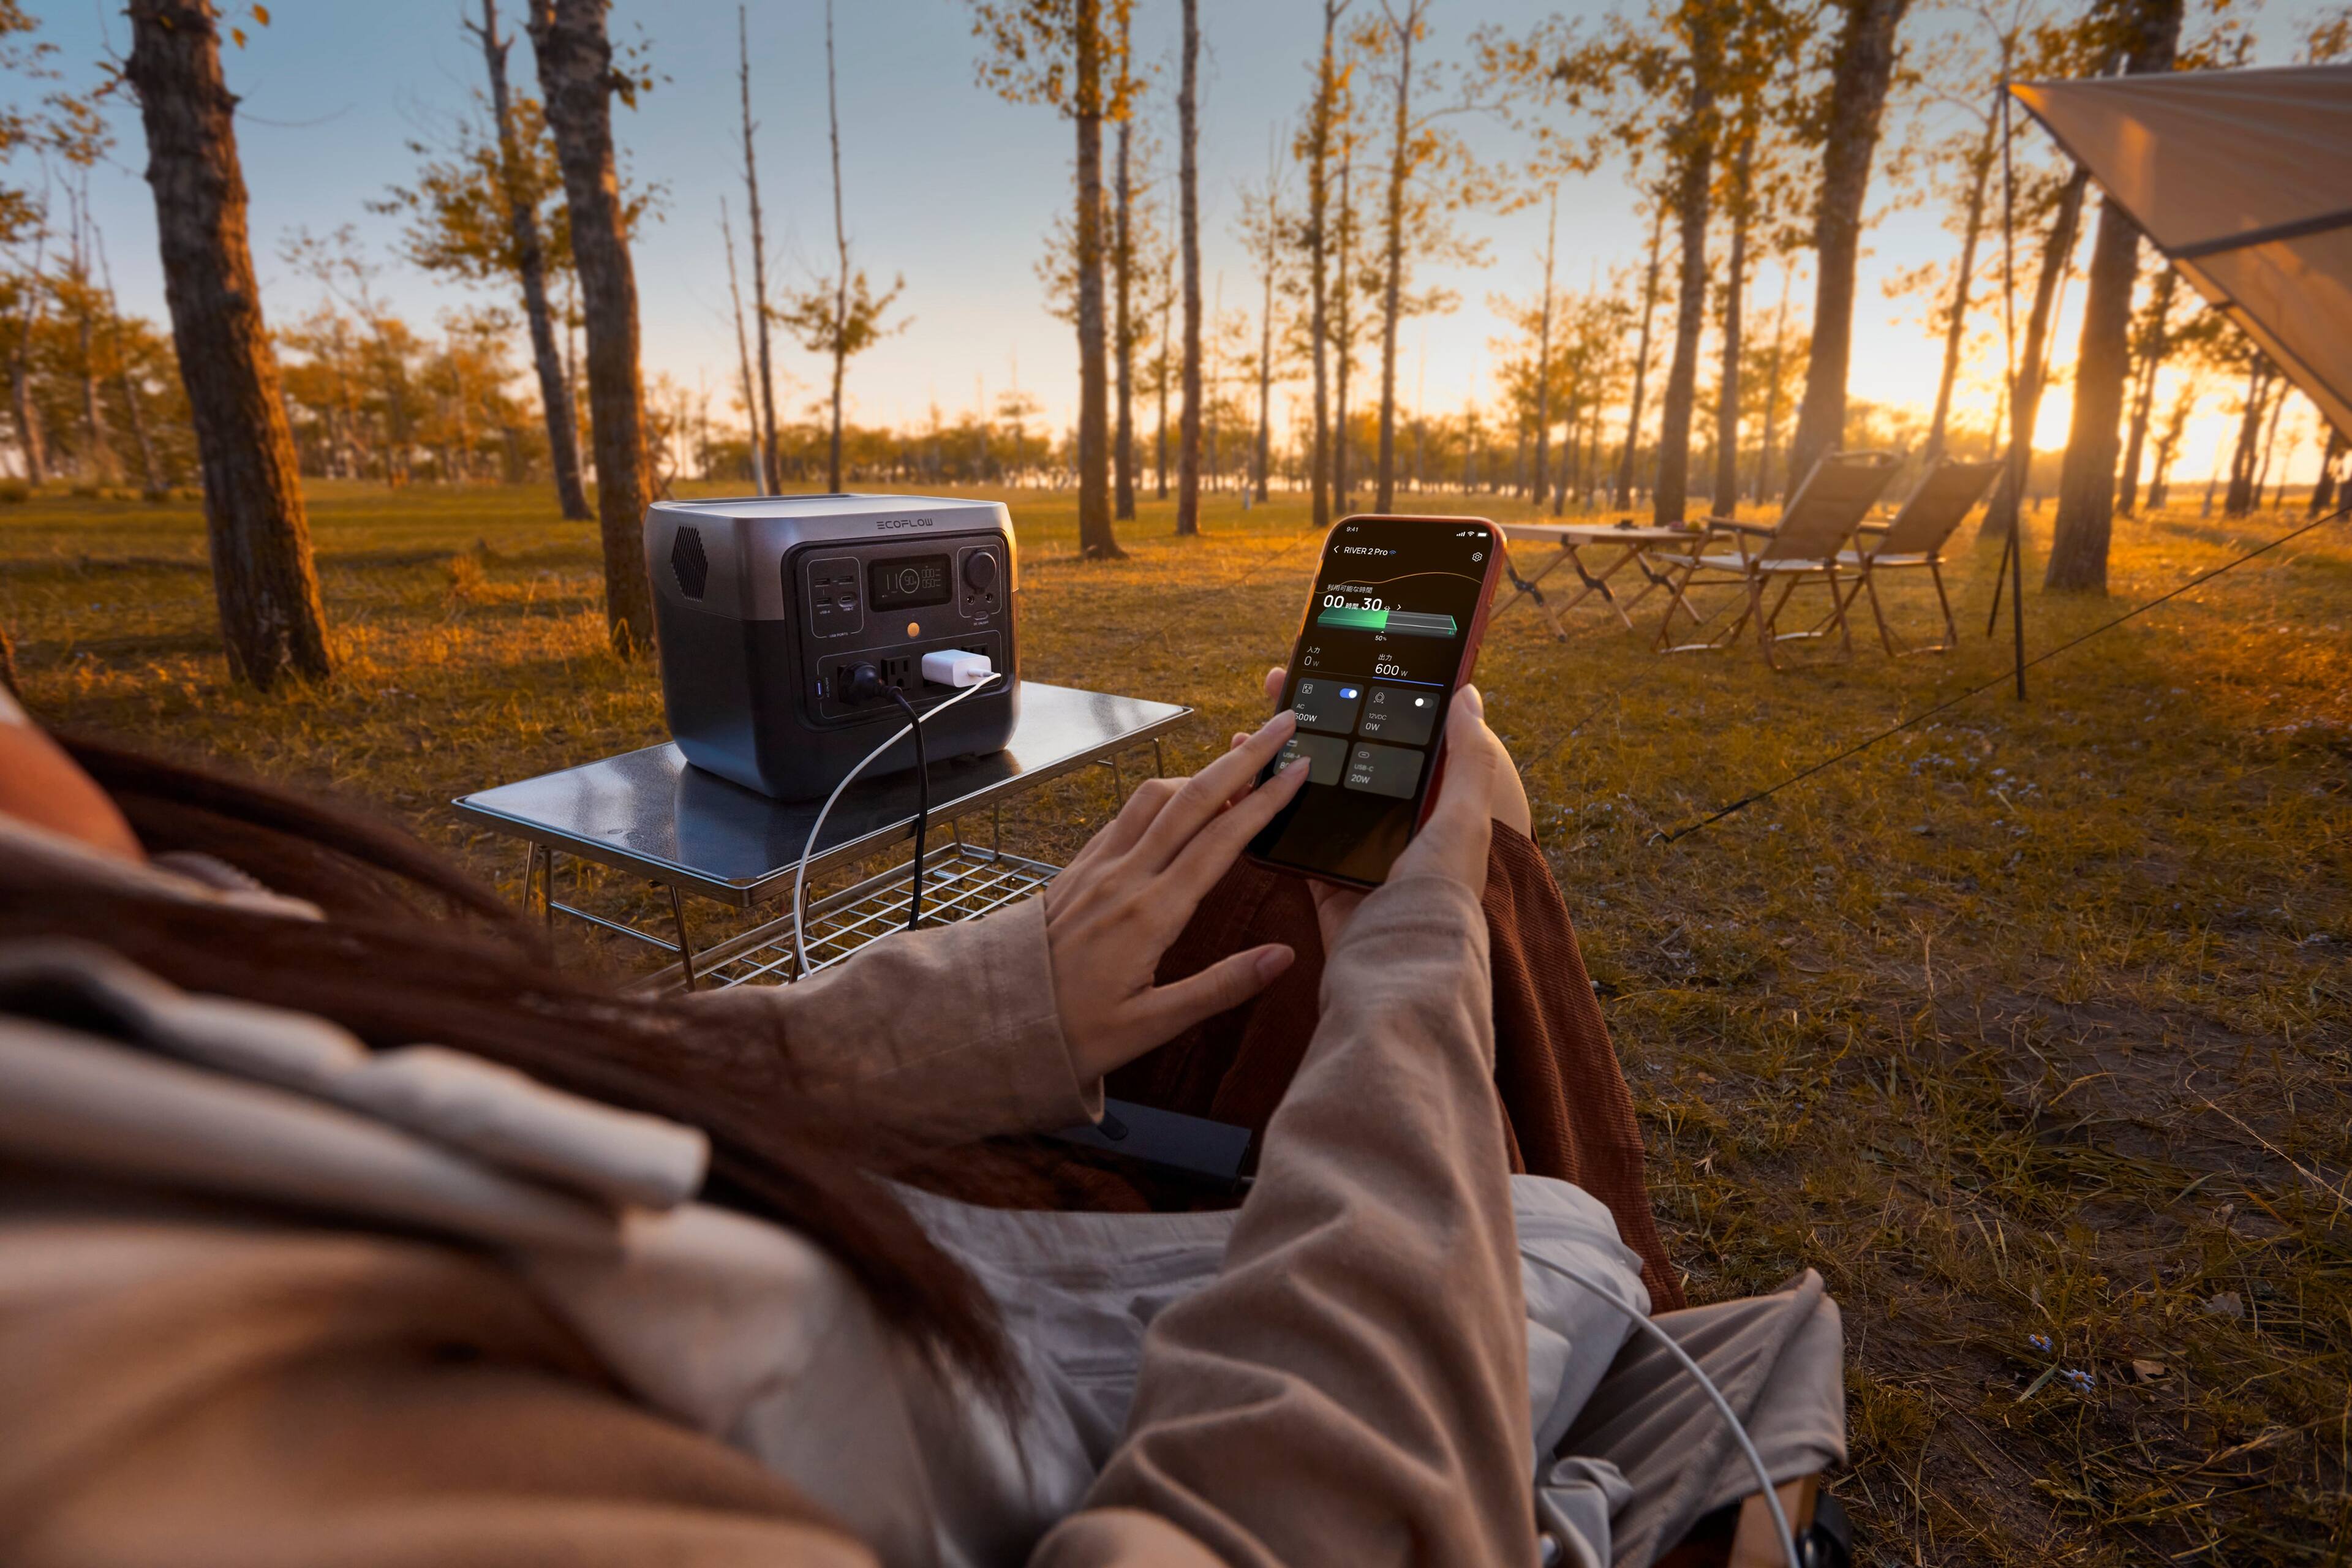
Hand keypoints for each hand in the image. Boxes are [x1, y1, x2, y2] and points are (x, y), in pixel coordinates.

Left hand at [1044, 709, 1311, 1083]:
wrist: (996, 1022)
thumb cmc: (1075, 1033)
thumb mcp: (1153, 1025)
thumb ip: (1220, 987)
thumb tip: (1282, 957)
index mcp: (1150, 914)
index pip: (1222, 839)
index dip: (1265, 800)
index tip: (1298, 769)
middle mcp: (1124, 877)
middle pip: (1192, 798)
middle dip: (1242, 759)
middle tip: (1280, 726)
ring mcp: (1096, 867)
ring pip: (1154, 797)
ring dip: (1199, 772)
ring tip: (1238, 764)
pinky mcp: (1077, 869)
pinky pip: (1124, 816)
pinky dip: (1160, 796)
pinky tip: (1176, 800)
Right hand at [1237, 665, 1527, 952]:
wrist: (1400, 970)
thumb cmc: (1440, 895)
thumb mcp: (1466, 817)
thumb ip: (1468, 758)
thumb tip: (1470, 695)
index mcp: (1433, 811)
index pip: (1395, 739)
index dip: (1365, 702)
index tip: (1333, 669)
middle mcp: (1395, 831)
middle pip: (1345, 758)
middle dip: (1310, 721)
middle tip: (1275, 684)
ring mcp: (1355, 856)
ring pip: (1310, 793)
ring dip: (1278, 759)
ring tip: (1248, 729)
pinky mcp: (1322, 883)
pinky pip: (1288, 837)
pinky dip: (1262, 809)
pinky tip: (1240, 783)